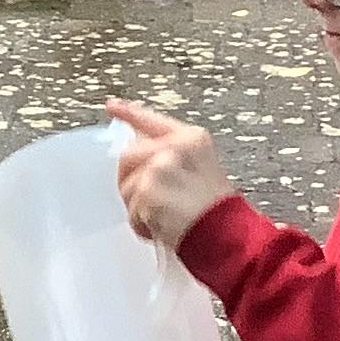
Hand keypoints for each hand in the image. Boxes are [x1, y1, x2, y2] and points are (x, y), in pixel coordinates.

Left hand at [107, 99, 235, 250]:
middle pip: (128, 156)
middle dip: (131, 181)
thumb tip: (140, 151)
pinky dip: (142, 225)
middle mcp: (174, 147)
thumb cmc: (217, 209)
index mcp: (191, 138)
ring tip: (163, 219)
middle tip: (148, 202)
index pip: (152, 120)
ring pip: (127, 187)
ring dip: (139, 208)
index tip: (112, 106)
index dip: (129, 113)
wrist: (227, 234)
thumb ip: (172, 155)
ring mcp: (160, 167)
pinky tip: (162, 229)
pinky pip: (132, 211)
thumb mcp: (202, 168)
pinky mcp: (148, 191)